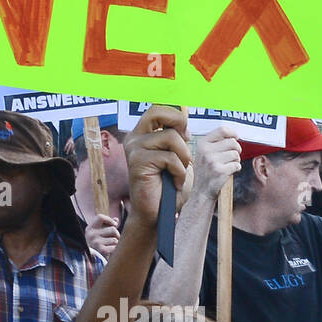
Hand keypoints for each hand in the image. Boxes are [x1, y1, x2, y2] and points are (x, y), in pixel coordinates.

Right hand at [84, 212, 119, 259]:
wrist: (88, 260)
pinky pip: (115, 247)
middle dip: (116, 235)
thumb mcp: (98, 233)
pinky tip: (111, 251)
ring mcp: (95, 242)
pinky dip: (115, 250)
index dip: (109, 220)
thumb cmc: (96, 244)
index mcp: (90, 228)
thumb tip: (116, 219)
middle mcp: (91, 234)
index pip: (100, 217)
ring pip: (115, 240)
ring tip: (111, 246)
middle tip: (114, 239)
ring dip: (116, 244)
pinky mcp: (100, 250)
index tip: (114, 225)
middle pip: (113, 229)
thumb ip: (107, 225)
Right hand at [122, 105, 191, 228]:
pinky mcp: (138, 162)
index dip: (175, 112)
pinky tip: (174, 183)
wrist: (159, 213)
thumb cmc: (169, 185)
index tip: (186, 129)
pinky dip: (179, 172)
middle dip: (179, 122)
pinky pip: (170, 157)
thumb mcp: (177, 155)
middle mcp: (134, 138)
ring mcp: (134, 149)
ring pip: (170, 137)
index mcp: (142, 134)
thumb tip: (183, 115)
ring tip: (180, 172)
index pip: (157, 108)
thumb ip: (176, 135)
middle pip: (158, 112)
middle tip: (186, 139)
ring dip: (184, 157)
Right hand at [191, 127, 241, 200]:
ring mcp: (212, 161)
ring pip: (236, 154)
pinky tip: (228, 172)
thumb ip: (215, 142)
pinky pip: (237, 165)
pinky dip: (236, 168)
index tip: (236, 137)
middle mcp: (206, 151)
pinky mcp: (220, 171)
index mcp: (202, 144)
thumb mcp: (203, 153)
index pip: (222, 130)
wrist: (201, 191)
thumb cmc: (206, 171)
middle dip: (236, 149)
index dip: (233, 133)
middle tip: (231, 156)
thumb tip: (234, 135)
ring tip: (227, 165)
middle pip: (232, 142)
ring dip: (236, 160)